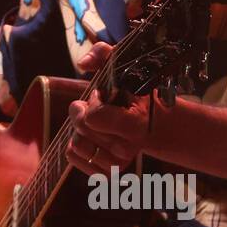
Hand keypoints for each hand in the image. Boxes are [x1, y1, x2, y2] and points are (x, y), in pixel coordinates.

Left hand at [64, 41, 157, 175]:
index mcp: (134, 124)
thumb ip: (104, 54)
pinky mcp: (107, 172)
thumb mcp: (125, 68)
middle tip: (97, 106)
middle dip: (82, 111)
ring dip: (78, 129)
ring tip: (93, 122)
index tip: (100, 95)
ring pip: (75, 144)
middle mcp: (126, 148)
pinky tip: (88, 137)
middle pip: (82, 128)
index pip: (93, 117)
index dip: (91, 103)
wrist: (153, 125)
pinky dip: (74, 146)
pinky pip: (73, 158)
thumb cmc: (136, 94)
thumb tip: (82, 63)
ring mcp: (117, 163)